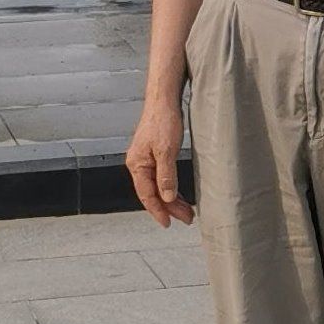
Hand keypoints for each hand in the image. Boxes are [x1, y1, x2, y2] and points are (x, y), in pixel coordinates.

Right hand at [124, 98, 192, 224]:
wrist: (164, 99)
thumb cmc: (163, 120)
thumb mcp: (167, 150)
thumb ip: (166, 175)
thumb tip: (167, 198)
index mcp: (137, 164)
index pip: (147, 195)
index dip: (158, 211)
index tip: (168, 223)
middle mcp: (138, 164)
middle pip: (152, 193)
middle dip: (169, 208)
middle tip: (187, 218)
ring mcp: (146, 159)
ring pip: (157, 186)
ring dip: (171, 199)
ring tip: (186, 211)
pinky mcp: (154, 154)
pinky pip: (161, 177)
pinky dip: (170, 187)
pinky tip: (178, 194)